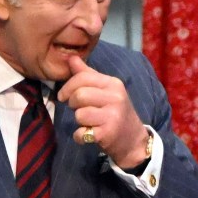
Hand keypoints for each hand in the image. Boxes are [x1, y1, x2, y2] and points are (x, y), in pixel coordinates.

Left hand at [57, 53, 148, 167]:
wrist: (133, 139)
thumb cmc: (115, 112)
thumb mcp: (105, 90)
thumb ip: (87, 74)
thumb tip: (71, 57)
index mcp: (113, 84)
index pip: (83, 77)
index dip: (67, 86)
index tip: (64, 96)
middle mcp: (115, 98)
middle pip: (79, 95)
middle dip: (72, 103)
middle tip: (78, 109)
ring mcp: (113, 116)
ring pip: (80, 114)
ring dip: (78, 120)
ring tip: (87, 122)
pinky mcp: (108, 133)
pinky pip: (81, 133)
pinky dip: (79, 136)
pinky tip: (88, 135)